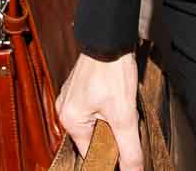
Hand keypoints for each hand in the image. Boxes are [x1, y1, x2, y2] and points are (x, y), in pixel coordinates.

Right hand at [57, 52, 143, 170]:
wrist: (111, 37)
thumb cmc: (112, 71)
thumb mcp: (124, 115)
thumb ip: (129, 148)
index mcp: (70, 121)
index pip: (90, 155)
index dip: (110, 158)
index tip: (125, 156)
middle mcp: (66, 111)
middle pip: (92, 140)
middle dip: (112, 137)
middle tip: (126, 125)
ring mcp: (72, 98)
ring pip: (95, 125)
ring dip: (111, 124)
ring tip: (123, 111)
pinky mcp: (82, 89)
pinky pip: (94, 111)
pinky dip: (108, 112)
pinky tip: (119, 103)